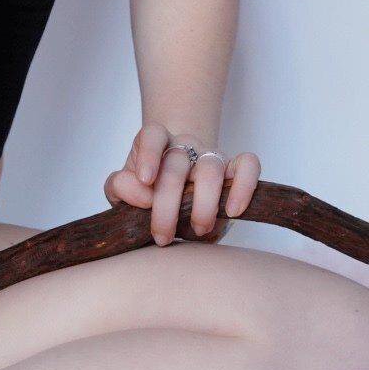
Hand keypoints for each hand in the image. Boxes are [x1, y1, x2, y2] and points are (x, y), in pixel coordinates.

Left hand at [103, 123, 260, 245]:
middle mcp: (184, 145)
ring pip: (211, 167)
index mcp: (155, 143)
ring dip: (204, 203)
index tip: (146, 180)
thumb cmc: (148, 192)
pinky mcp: (234, 170)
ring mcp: (210, 156)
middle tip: (162, 236)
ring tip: (198, 229)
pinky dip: (244, 185)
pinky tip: (233, 210)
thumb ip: (121, 187)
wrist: (177, 195)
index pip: (153, 134)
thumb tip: (143, 193)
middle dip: (168, 203)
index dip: (149, 154)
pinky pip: (248, 165)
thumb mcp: (124, 190)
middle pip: (177, 162)